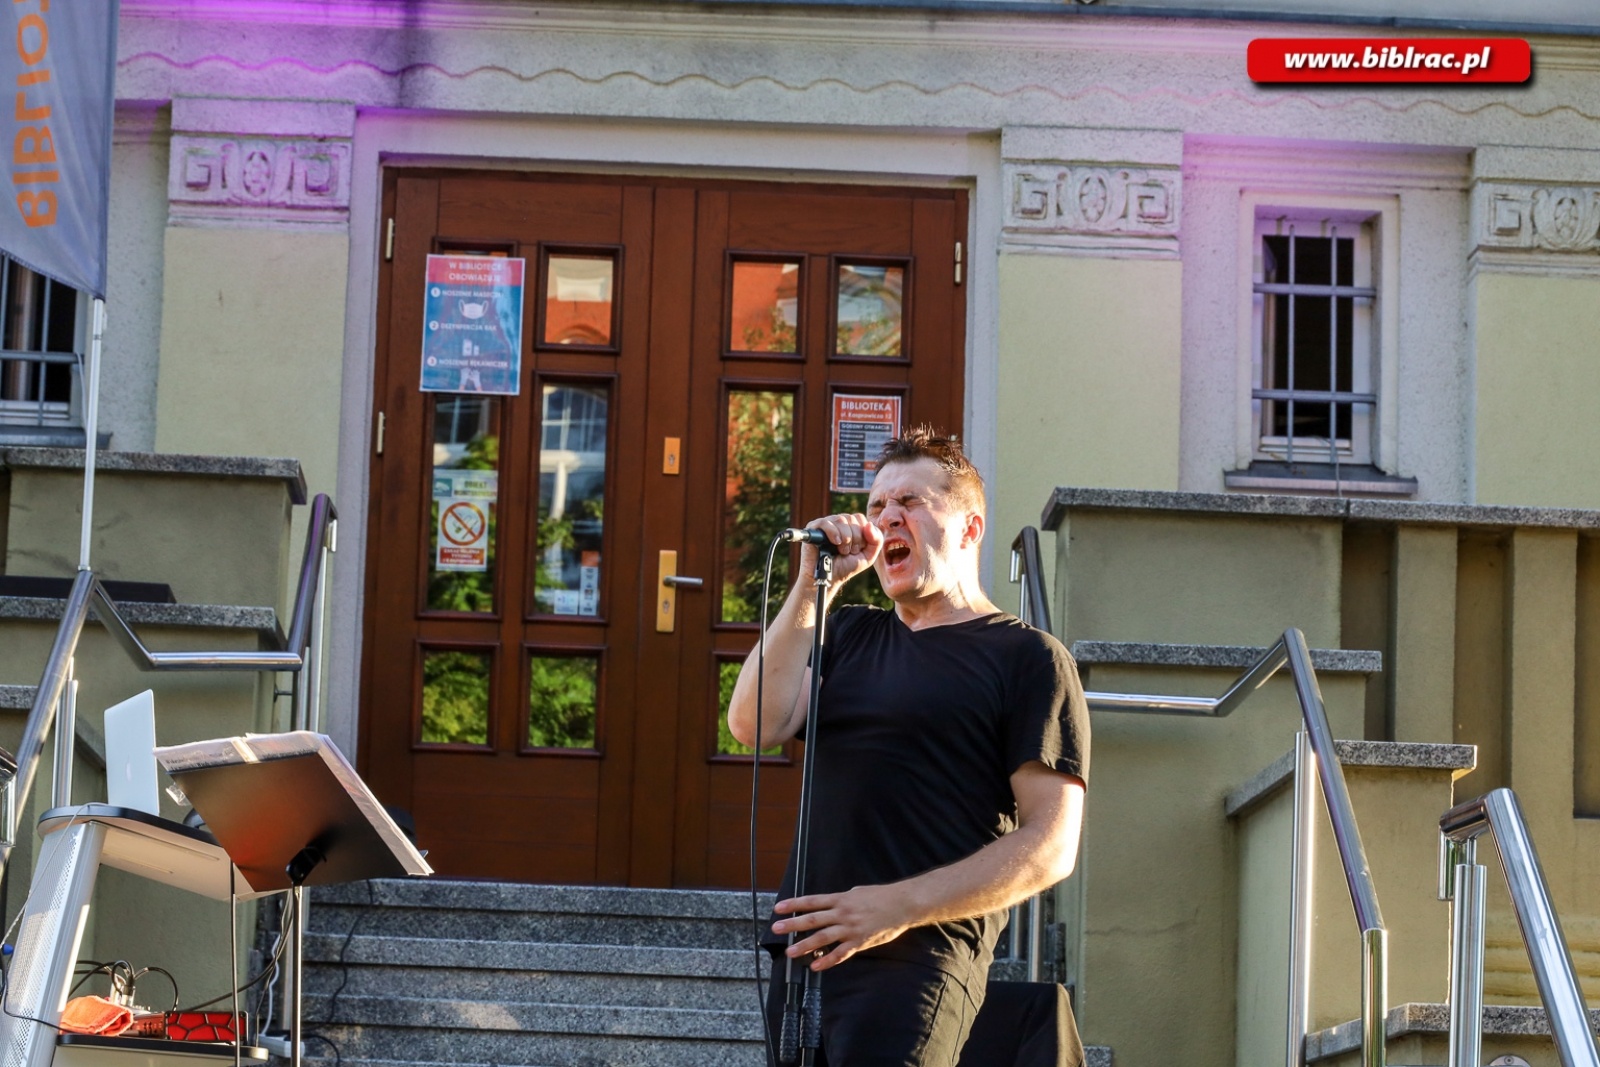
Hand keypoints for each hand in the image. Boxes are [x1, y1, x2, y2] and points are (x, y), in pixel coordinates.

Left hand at [771, 885, 910, 969]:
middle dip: (793, 924)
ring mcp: (850, 928)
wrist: (902, 905)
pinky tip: (816, 966)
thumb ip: (842, 900)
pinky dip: (828, 961)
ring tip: (790, 952)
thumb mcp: (857, 892)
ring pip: (823, 938)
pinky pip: (841, 953)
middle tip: (776, 928)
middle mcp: (842, 913)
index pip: (812, 901)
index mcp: (841, 899)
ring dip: (805, 945)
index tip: (778, 908)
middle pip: (813, 919)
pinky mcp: (859, 942)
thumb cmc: (881, 897)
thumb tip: (830, 904)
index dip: (794, 904)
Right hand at [799, 514, 882, 588]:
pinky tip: (835, 543)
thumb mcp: (868, 556)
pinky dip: (833, 533)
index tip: (858, 549)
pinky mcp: (813, 528)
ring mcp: (826, 524)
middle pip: (852, 518)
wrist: (828, 579)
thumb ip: (876, 540)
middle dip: (855, 538)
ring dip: (845, 538)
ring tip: (841, 551)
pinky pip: (825, 522)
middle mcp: (838, 522)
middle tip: (849, 552)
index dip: (862, 534)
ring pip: (841, 520)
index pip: (860, 518)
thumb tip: (869, 524)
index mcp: (850, 526)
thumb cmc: (846, 567)